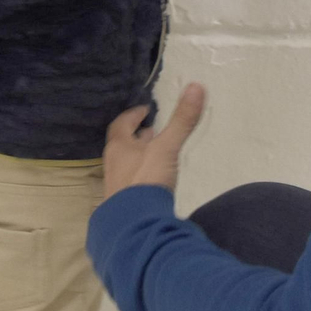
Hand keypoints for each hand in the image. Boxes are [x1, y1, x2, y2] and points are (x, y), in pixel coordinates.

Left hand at [104, 83, 206, 198]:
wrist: (134, 224)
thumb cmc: (147, 179)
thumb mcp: (166, 147)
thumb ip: (182, 120)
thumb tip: (196, 86)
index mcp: (119, 147)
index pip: (121, 124)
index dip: (133, 115)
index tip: (145, 109)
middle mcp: (114, 163)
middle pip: (123, 144)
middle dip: (137, 135)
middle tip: (152, 129)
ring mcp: (117, 184)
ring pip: (127, 162)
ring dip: (139, 154)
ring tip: (155, 151)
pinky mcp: (124, 202)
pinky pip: (132, 180)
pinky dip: (142, 172)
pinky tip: (154, 178)